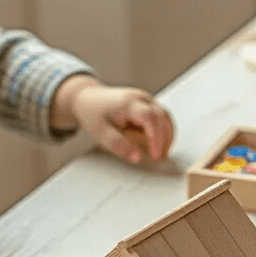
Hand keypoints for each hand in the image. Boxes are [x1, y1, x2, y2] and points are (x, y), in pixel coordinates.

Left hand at [52, 77, 173, 163]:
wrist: (88, 98)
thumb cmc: (93, 114)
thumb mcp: (100, 133)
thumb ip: (118, 145)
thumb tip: (137, 158)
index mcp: (127, 102)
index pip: (150, 117)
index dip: (156, 137)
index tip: (155, 155)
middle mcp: (140, 97)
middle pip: (162, 117)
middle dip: (163, 140)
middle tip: (158, 159)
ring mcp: (146, 99)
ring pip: (166, 117)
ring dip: (167, 136)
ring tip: (161, 155)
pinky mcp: (149, 103)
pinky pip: (163, 117)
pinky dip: (164, 132)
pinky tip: (160, 146)